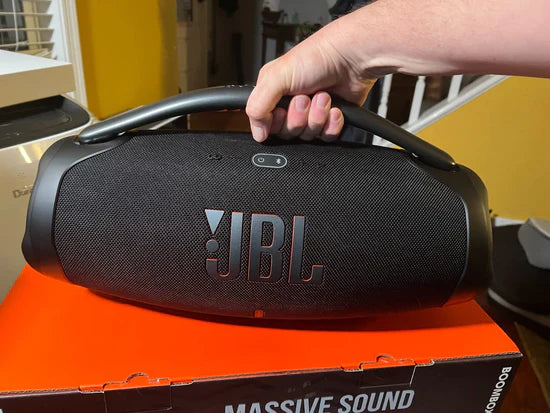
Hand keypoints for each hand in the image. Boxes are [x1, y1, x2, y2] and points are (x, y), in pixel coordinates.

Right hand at [246, 17, 375, 141]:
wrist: (353, 58)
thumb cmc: (317, 57)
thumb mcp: (276, 76)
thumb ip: (257, 106)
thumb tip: (257, 132)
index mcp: (274, 93)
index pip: (266, 125)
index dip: (275, 122)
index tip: (281, 110)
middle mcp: (292, 104)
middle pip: (288, 132)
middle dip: (299, 117)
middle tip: (305, 98)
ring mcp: (312, 114)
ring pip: (308, 135)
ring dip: (317, 117)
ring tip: (323, 96)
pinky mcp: (331, 120)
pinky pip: (326, 136)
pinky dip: (332, 123)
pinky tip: (335, 108)